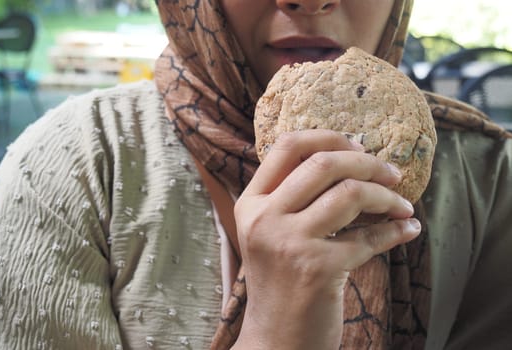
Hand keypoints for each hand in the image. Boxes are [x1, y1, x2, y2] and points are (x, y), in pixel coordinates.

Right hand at [232, 129, 420, 349]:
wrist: (276, 338)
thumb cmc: (280, 281)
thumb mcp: (271, 233)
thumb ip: (293, 197)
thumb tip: (348, 157)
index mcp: (252, 203)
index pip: (287, 146)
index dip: (328, 136)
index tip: (358, 147)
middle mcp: (265, 218)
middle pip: (323, 163)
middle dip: (367, 162)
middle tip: (392, 172)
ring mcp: (290, 243)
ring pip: (350, 193)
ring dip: (387, 196)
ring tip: (403, 205)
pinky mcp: (318, 269)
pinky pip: (369, 237)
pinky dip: (396, 231)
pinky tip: (408, 230)